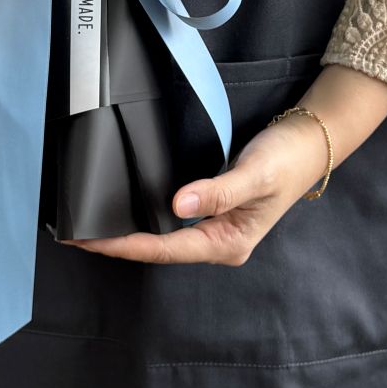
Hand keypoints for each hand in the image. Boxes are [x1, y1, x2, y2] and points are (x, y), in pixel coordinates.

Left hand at [60, 65, 386, 264]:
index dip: (125, 245)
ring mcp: (214, 225)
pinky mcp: (212, 206)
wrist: (310, 139)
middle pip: (158, 247)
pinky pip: (170, 217)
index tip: (90, 239)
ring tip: (90, 223)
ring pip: (162, 234)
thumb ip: (217, 191)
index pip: (165, 248)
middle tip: (75, 233)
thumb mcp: (254, 175)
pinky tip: (125, 204)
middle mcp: (216, 239)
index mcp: (226, 242)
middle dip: (118, 242)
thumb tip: (177, 205)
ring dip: (127, 230)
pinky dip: (144, 212)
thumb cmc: (286, 159)